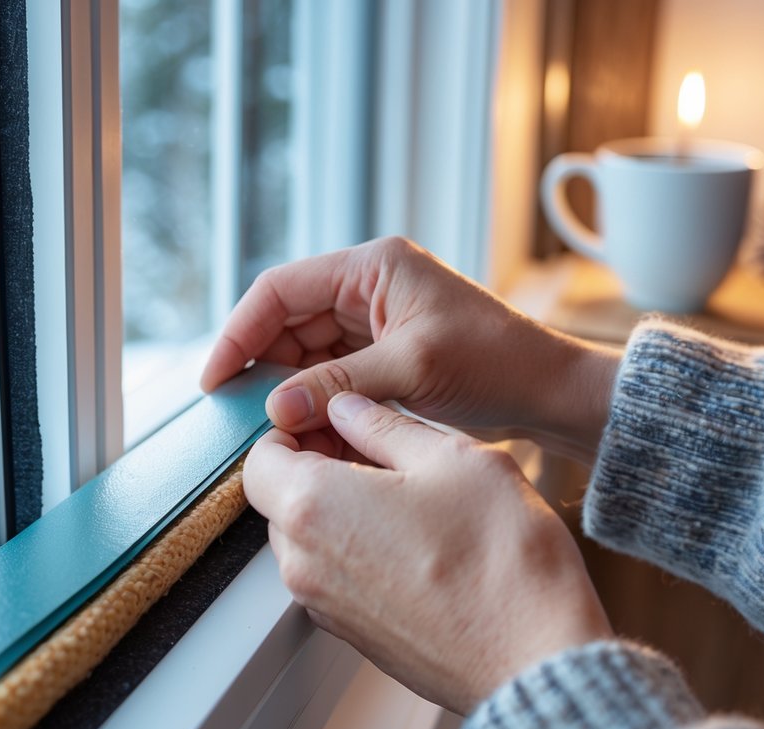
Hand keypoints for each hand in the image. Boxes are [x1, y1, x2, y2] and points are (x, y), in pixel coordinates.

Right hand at [201, 237, 619, 462]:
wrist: (547, 390)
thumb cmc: (495, 362)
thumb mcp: (412, 369)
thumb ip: (340, 384)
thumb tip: (276, 407)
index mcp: (372, 266)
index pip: (280, 289)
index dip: (240, 331)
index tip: (216, 377)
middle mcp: (367, 286)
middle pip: (287, 320)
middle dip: (260, 364)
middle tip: (236, 411)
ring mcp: (373, 319)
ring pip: (304, 350)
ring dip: (286, 386)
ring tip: (267, 427)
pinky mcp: (382, 352)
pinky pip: (330, 371)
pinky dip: (313, 399)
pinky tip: (300, 428)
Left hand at [244, 392, 611, 713]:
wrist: (535, 656)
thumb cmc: (499, 555)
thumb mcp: (450, 457)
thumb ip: (383, 424)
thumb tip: (348, 408)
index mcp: (313, 506)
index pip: (260, 457)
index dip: (294, 430)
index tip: (336, 420)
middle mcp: (303, 563)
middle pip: (280, 500)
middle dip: (317, 467)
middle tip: (377, 450)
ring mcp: (325, 607)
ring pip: (308, 539)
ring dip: (339, 509)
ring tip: (406, 494)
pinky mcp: (353, 636)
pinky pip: (335, 577)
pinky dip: (357, 550)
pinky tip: (416, 539)